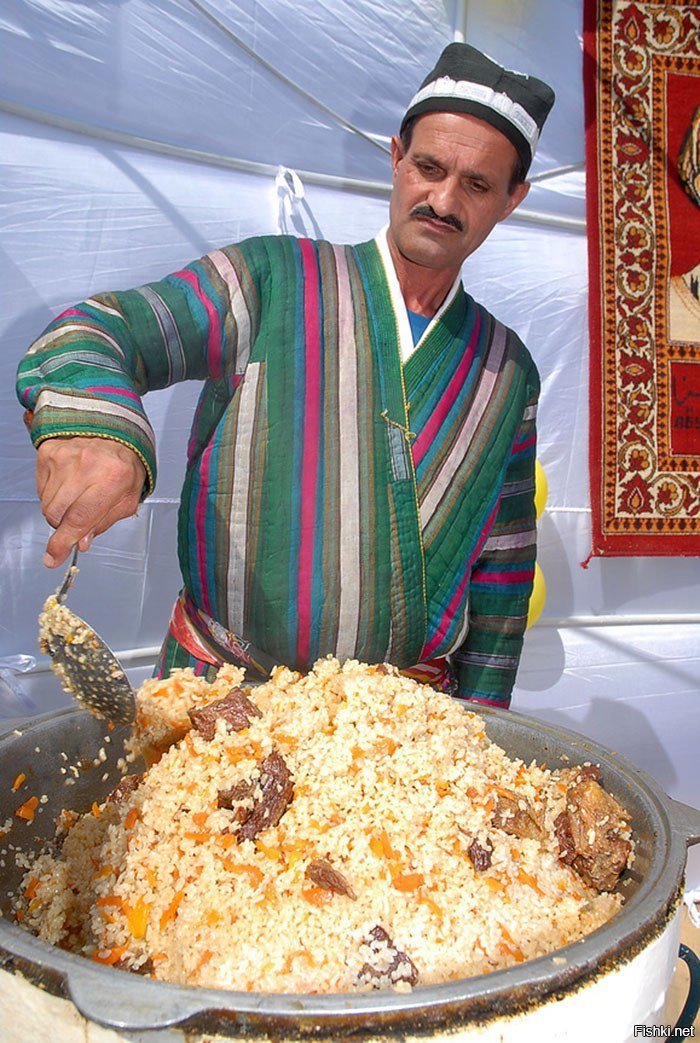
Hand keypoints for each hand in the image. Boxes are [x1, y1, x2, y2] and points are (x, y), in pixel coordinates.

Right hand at [36, 437, 146, 566]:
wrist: (113, 431)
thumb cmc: (123, 466)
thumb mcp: (127, 498)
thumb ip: (104, 522)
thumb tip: (81, 542)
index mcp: (112, 478)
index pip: (80, 518)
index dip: (64, 542)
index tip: (53, 557)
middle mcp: (86, 465)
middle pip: (57, 514)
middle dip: (64, 525)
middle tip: (78, 517)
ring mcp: (64, 456)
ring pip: (47, 503)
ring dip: (59, 509)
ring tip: (78, 495)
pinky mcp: (48, 451)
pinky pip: (41, 489)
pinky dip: (53, 493)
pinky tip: (69, 483)